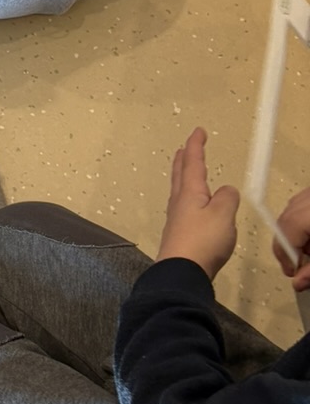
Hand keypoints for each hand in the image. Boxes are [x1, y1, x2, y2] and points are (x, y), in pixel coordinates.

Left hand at [155, 128, 238, 278]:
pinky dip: (189, 198)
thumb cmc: (203, 239)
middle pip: (181, 175)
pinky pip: (184, 208)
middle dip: (184, 159)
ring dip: (184, 177)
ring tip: (187, 172)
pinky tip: (194, 208)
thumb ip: (227, 198)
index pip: (193, 163)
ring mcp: (177, 219)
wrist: (181, 272)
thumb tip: (226, 191)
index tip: (198, 131)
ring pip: (180, 190)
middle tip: (185, 148)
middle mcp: (179, 202)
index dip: (196, 146)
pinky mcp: (179, 235)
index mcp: (190, 192)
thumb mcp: (223, 214)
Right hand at [273, 187, 309, 291]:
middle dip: (289, 243)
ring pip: (293, 208)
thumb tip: (296, 282)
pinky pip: (304, 201)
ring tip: (308, 247)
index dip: (285, 255)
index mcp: (308, 214)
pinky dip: (303, 218)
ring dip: (295, 229)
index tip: (291, 271)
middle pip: (287, 218)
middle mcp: (309, 199)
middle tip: (299, 262)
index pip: (286, 231)